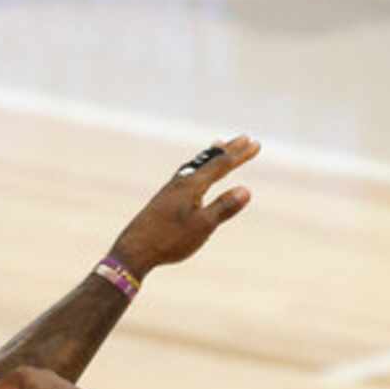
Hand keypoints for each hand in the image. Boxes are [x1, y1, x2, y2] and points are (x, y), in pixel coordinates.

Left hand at [106, 136, 259, 275]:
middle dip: (229, 150)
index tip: (255, 144)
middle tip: (245, 138)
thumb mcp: (202, 226)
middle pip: (209, 160)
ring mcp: (171, 189)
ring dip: (211, 155)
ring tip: (218, 145)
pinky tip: (194, 175)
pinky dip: (198, 167)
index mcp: (192, 186)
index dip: (239, 155)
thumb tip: (246, 190)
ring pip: (196, 165)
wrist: (134, 250)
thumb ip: (224, 207)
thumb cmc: (169, 239)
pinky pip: (187, 174)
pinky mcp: (165, 198)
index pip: (221, 165)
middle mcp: (181, 182)